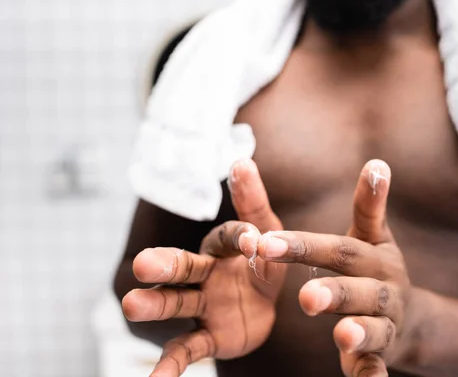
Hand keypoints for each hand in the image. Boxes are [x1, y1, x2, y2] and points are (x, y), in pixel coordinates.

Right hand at [121, 160, 286, 376]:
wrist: (265, 304)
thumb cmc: (264, 261)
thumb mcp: (269, 231)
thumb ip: (254, 202)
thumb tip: (240, 159)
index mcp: (224, 245)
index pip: (230, 237)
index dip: (241, 238)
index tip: (253, 241)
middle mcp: (206, 272)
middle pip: (183, 267)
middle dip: (165, 265)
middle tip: (144, 264)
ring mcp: (203, 304)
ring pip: (176, 303)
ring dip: (155, 305)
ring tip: (129, 305)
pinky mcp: (208, 334)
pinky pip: (187, 349)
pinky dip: (170, 364)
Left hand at [256, 160, 412, 376]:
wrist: (413, 318)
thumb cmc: (377, 270)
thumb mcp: (374, 238)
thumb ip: (369, 206)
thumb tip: (377, 162)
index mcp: (376, 258)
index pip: (339, 250)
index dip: (304, 246)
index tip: (265, 240)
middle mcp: (385, 289)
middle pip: (360, 290)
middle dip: (334, 292)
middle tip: (304, 296)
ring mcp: (387, 324)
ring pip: (374, 328)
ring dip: (359, 332)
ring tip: (341, 337)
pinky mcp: (384, 354)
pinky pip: (377, 367)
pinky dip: (371, 376)